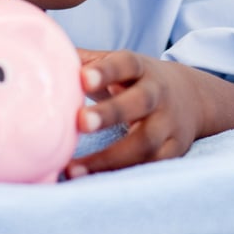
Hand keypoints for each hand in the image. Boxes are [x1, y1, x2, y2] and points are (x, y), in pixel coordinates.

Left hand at [65, 49, 233, 177]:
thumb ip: (85, 60)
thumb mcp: (118, 63)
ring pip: (146, 142)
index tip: (81, 79)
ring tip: (73, 169)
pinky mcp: (174, 150)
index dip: (105, 71)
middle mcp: (159, 94)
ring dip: (110, 158)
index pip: (125, 64)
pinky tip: (94, 181)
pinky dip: (123, 175)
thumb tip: (42, 51)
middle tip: (80, 122)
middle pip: (139, 102)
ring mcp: (169, 124)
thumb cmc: (137, 80)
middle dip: (111, 113)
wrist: (192, 97)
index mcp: (141, 68)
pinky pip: (150, 166)